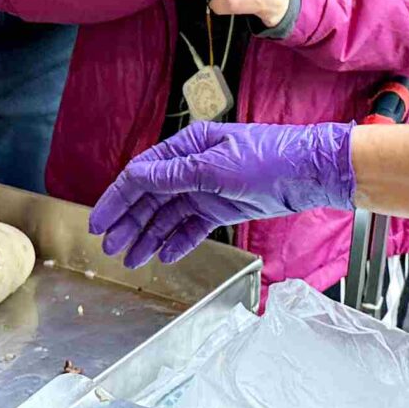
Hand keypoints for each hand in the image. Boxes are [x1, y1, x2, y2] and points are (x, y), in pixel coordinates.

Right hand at [91, 121, 356, 267]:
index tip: (99, 223)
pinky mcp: (222, 207)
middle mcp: (192, 167)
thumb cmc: (269, 159)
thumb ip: (174, 175)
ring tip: (131, 260)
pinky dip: (177, 241)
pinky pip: (192, 227)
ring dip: (148, 237)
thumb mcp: (216, 167)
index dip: (117, 199)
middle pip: (150, 199)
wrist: (310, 172)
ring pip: (168, 216)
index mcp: (187, 147)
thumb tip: (135, 177)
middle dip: (128, 224)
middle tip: (109, 248)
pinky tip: (163, 256)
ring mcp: (207, 189)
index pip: (140, 175)